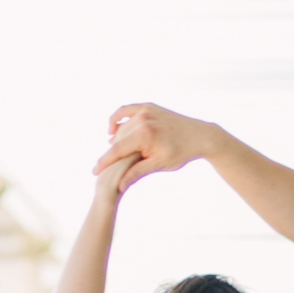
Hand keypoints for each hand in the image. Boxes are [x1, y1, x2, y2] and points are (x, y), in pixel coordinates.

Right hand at [97, 103, 222, 187]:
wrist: (200, 136)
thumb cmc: (181, 153)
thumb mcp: (159, 165)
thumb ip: (137, 172)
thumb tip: (119, 186)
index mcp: (145, 136)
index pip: (117, 151)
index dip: (104, 162)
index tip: (94, 172)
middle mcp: (143, 120)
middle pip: (118, 139)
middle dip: (111, 153)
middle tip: (105, 167)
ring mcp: (145, 111)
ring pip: (122, 126)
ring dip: (116, 139)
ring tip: (113, 152)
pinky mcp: (148, 106)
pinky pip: (126, 110)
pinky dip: (118, 119)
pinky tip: (114, 130)